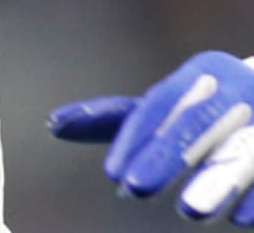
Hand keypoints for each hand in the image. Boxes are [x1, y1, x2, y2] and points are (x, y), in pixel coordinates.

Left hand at [49, 52, 253, 223]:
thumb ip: (120, 118)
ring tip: (189, 210)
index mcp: (203, 71)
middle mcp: (238, 85)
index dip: (136, 137)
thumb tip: (53, 125)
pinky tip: (240, 219)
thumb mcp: (172, 106)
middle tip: (134, 187)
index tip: (113, 176)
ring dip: (216, 178)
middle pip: (197, 121)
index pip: (160, 102)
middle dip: (167, 154)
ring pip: (243, 149)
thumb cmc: (215, 107)